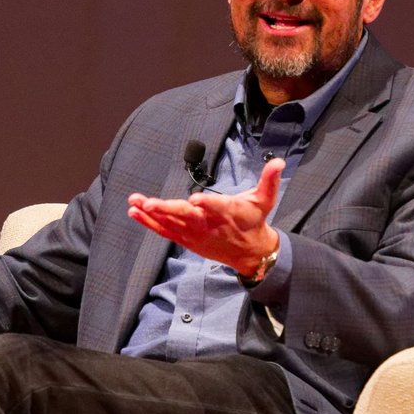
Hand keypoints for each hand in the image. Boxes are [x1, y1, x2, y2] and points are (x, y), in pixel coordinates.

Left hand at [126, 156, 284, 274]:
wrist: (249, 252)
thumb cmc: (254, 221)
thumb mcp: (266, 200)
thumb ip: (270, 180)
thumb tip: (280, 161)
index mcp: (229, 213)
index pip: (217, 207)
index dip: (207, 204)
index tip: (194, 199)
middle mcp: (209, 224)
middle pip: (186, 216)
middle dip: (166, 209)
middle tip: (148, 203)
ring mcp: (195, 233)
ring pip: (171, 223)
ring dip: (151, 213)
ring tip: (135, 203)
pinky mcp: (186, 239)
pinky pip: (164, 231)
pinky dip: (148, 222)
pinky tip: (133, 212)